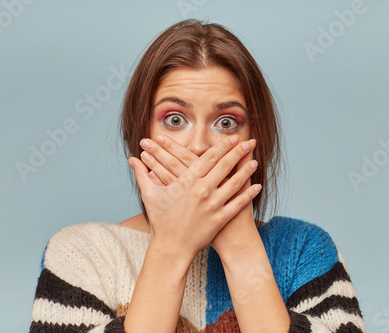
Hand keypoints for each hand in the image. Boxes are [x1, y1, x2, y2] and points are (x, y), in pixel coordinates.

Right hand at [128, 135, 260, 261]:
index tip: (232, 138)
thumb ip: (142, 174)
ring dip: (246, 170)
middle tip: (249, 142)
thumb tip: (132, 159)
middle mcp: (202, 190)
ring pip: (234, 183)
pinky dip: (249, 194)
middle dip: (238, 152)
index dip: (222, 146)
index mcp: (187, 181)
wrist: (171, 248)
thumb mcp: (150, 195)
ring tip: (255, 160)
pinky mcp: (220, 219)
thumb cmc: (160, 221)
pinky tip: (257, 186)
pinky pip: (238, 204)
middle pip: (224, 166)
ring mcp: (213, 205)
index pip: (209, 158)